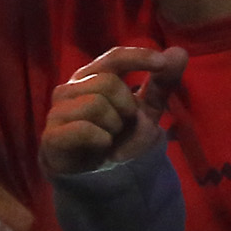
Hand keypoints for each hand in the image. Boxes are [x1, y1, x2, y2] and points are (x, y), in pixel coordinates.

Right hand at [39, 46, 186, 176]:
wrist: (99, 179)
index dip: (138, 56)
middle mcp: (71, 89)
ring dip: (114, 126)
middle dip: (126, 108)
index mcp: (92, 77)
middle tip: (123, 126)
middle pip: (108, 82)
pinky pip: (83, 128)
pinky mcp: (51, 136)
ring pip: (96, 104)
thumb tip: (179, 51)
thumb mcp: (146, 111)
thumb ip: (161, 84)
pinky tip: (102, 146)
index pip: (114, 58)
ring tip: (109, 139)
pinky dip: (101, 139)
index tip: (161, 63)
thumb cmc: (119, 139)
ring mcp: (58, 111)